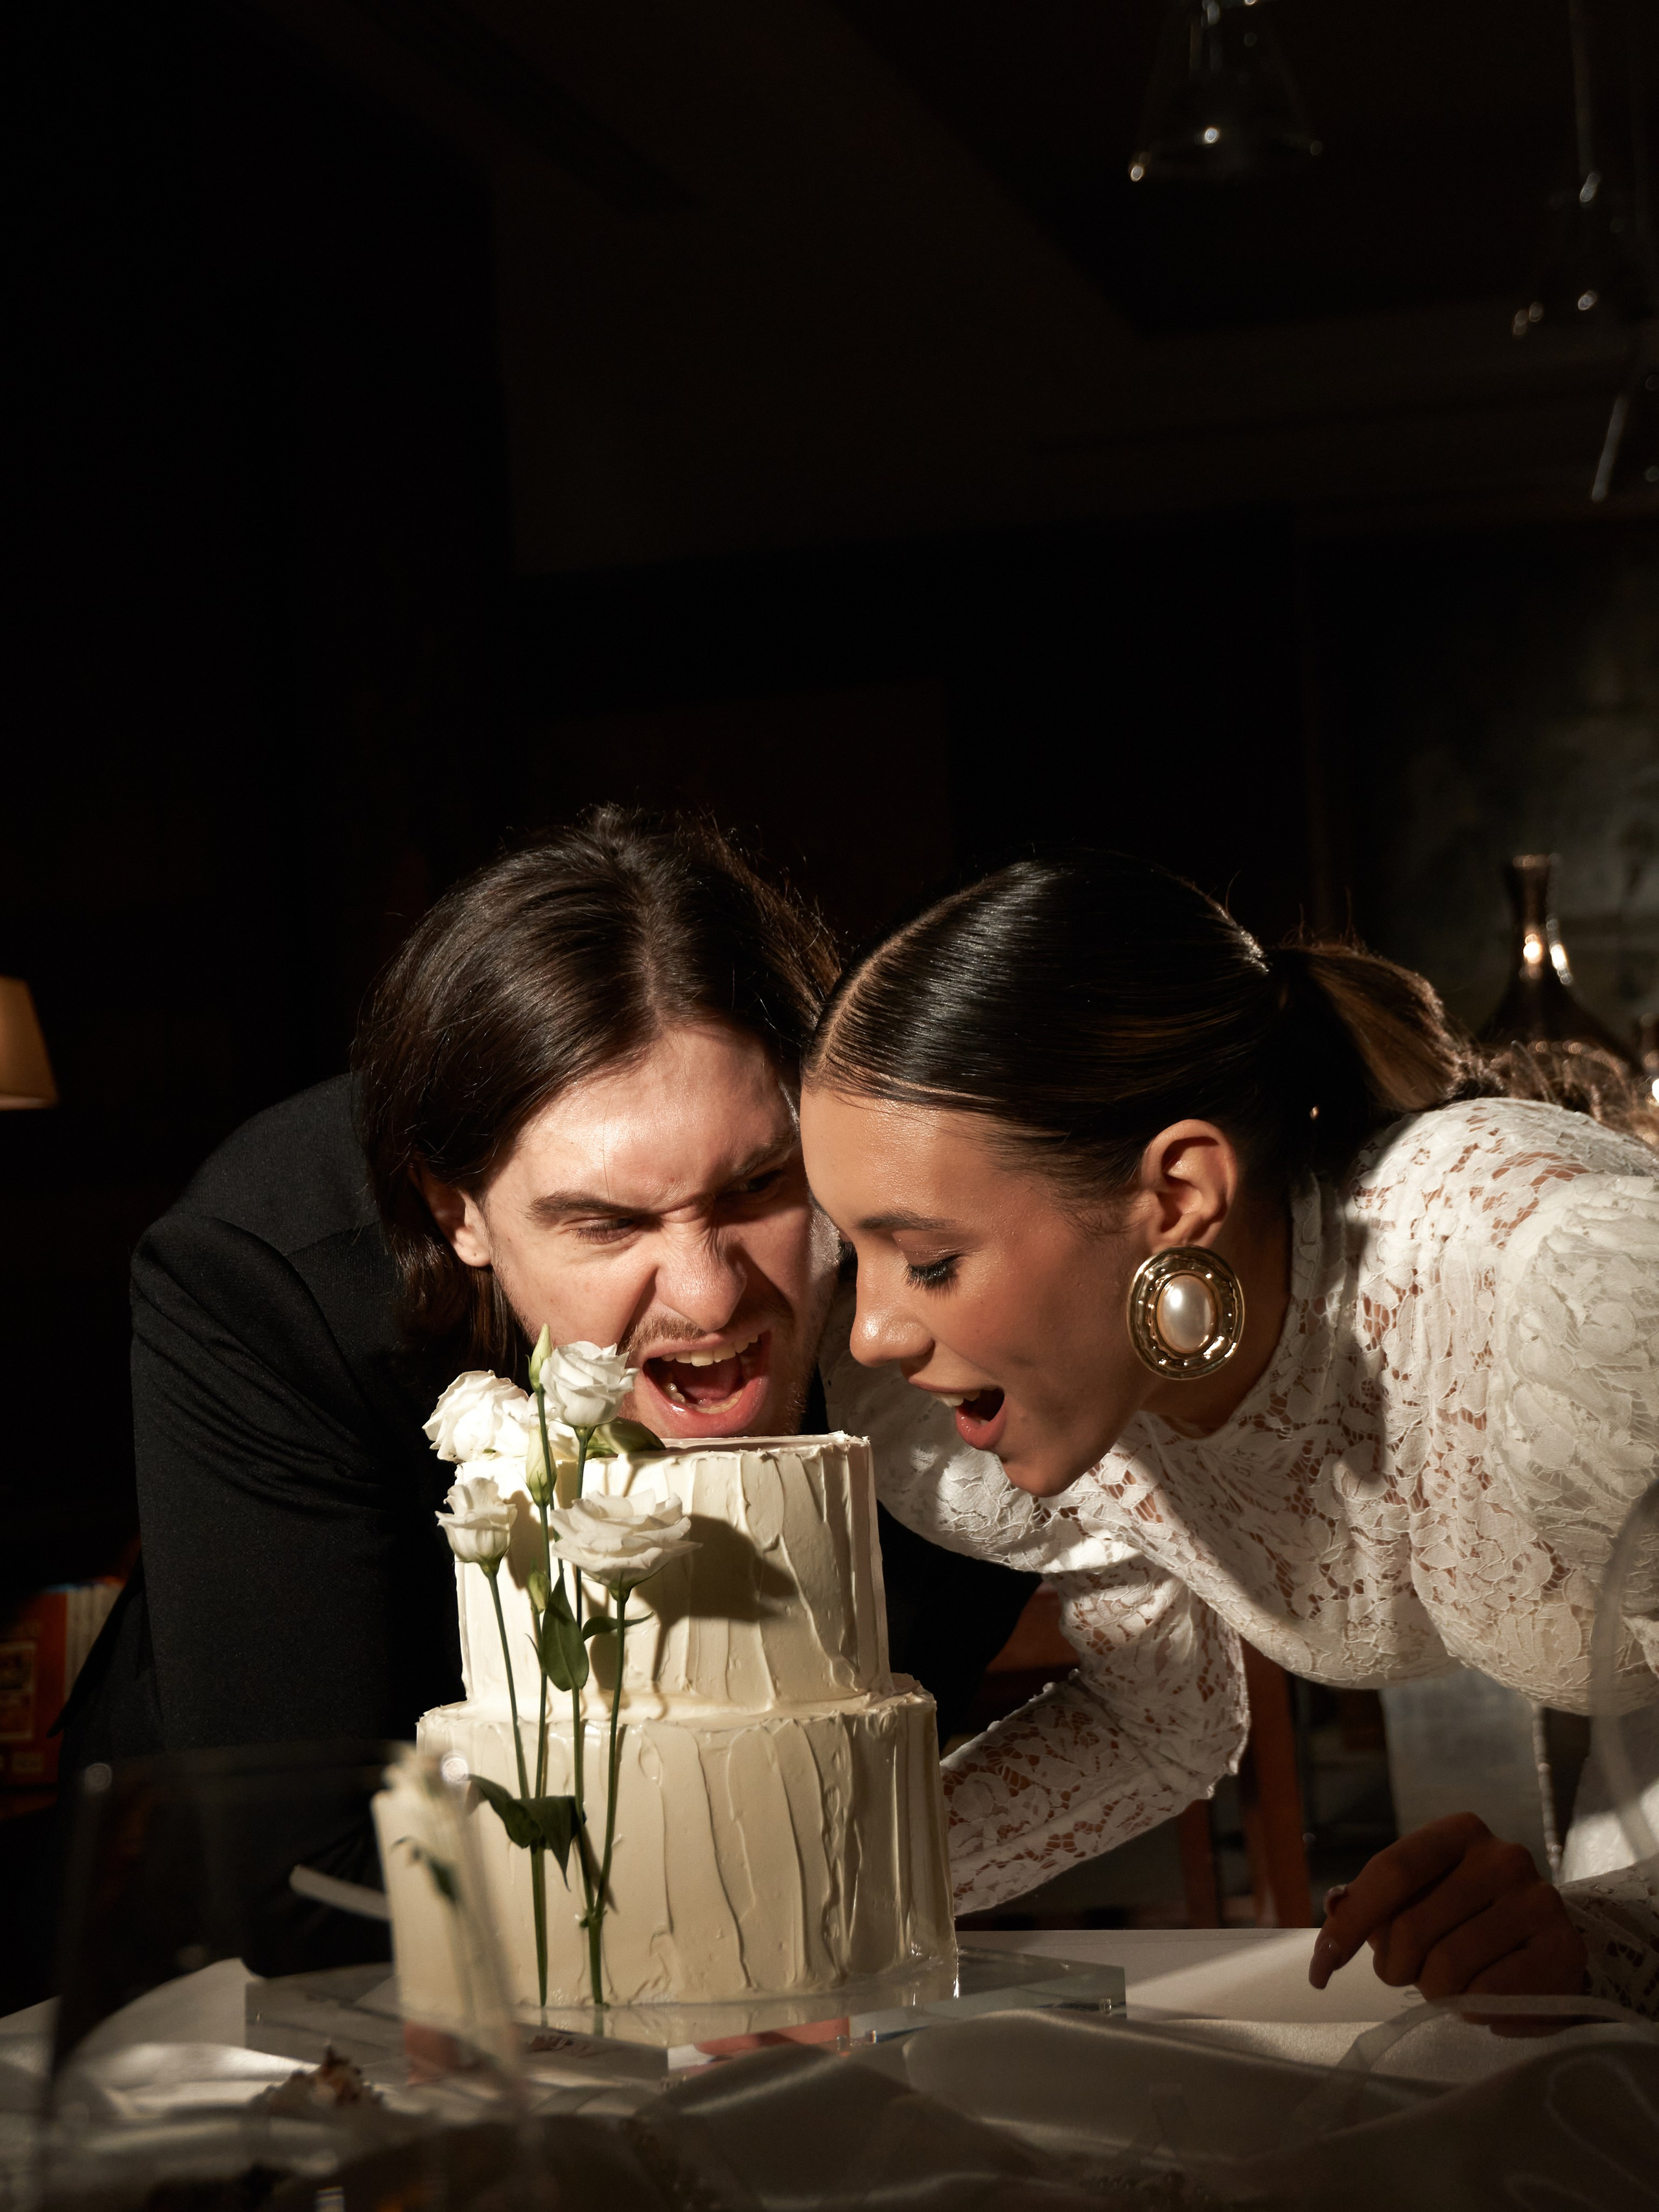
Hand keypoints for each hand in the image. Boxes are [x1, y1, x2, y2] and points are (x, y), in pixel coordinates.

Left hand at [1308, 1812, 1586, 2016]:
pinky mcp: (1563, 1949)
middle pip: (1414, 1926)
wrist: (1547, 1942)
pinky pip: (1491, 1995)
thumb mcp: (1421, 1896)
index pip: (1391, 1872)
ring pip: (1449, 1967)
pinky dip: (1474, 2010)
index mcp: (1459, 1832)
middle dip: (1395, 1966)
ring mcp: (1538, 1900)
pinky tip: (1481, 2001)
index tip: (1321, 1969)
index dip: (1351, 1923)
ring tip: (1447, 1987)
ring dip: (1435, 1991)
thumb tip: (1333, 1918)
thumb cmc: (1469, 1917)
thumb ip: (1374, 1903)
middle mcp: (1502, 1857)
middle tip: (1405, 1976)